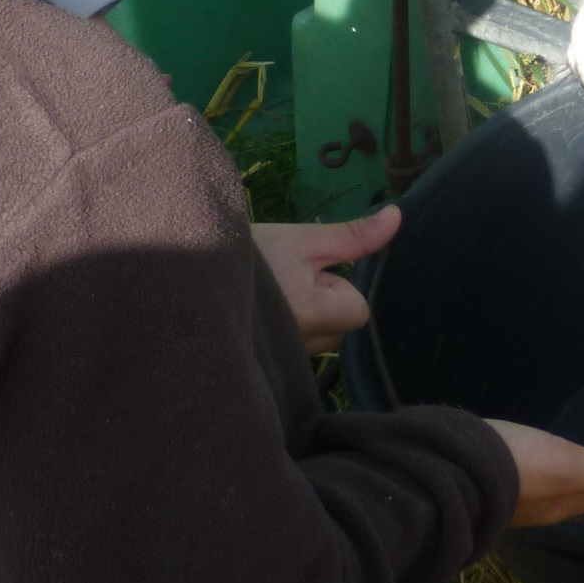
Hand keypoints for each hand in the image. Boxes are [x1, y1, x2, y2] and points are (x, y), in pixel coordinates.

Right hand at [251, 207, 398, 353]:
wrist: (185, 274)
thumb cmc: (251, 253)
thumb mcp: (304, 238)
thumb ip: (353, 236)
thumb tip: (398, 217)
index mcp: (312, 316)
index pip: (358, 310)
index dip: (340, 288)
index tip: (310, 270)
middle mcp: (299, 347)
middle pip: (339, 329)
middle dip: (325, 304)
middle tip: (289, 279)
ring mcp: (280, 359)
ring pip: (317, 340)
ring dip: (306, 318)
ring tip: (274, 294)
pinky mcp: (263, 365)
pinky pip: (293, 348)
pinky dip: (287, 331)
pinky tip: (266, 312)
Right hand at [490, 421, 583, 525]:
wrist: (448, 470)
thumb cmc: (516, 467)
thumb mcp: (567, 465)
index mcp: (565, 505)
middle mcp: (543, 508)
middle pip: (583, 496)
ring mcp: (516, 499)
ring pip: (555, 490)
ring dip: (573, 481)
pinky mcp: (493, 485)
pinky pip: (530, 481)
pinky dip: (545, 474)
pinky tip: (540, 464)